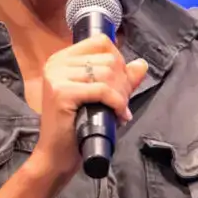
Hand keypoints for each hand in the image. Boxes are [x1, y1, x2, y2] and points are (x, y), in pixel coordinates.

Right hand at [29, 36, 147, 177]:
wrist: (57, 154)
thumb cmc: (77, 126)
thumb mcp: (100, 97)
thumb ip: (120, 79)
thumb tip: (141, 64)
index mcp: (62, 59)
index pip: (100, 43)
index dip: (118, 61)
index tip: (120, 84)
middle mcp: (56, 63)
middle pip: (107, 59)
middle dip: (123, 82)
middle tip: (122, 103)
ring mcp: (56, 76)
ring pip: (106, 73)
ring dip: (121, 94)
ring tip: (119, 110)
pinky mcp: (61, 92)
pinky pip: (102, 90)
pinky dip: (117, 103)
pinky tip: (119, 115)